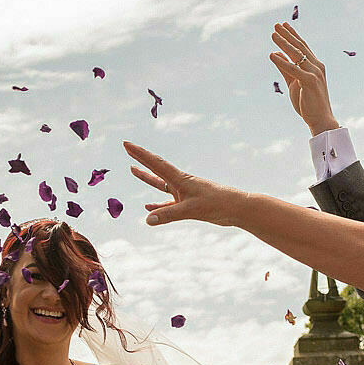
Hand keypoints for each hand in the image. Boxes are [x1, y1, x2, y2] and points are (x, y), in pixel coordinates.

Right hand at [123, 142, 246, 227]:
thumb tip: (147, 220)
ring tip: (133, 170)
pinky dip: (157, 205)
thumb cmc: (217, 205)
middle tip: (128, 149)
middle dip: (141, 159)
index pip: (155, 163)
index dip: (140, 154)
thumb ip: (168, 214)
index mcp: (180, 179)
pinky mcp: (189, 204)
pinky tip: (148, 209)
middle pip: (156, 169)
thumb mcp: (191, 210)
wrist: (237, 209)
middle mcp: (180, 182)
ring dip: (147, 178)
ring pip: (160, 184)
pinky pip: (168, 204)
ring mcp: (184, 193)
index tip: (126, 144)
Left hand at [270, 23, 338, 135]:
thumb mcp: (294, 82)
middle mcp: (316, 66)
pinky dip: (282, 62)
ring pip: (297, 55)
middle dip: (287, 35)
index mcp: (315, 66)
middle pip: (299, 47)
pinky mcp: (310, 82)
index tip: (283, 26)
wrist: (320, 119)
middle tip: (276, 25)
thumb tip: (275, 54)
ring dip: (284, 43)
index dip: (292, 35)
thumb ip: (285, 68)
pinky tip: (272, 55)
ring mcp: (314, 73)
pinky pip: (293, 69)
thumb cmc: (308, 102)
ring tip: (273, 34)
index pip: (303, 47)